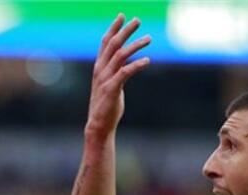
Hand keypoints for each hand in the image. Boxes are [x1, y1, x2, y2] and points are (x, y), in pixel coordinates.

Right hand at [85, 14, 150, 139]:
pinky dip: (136, 65)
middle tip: (137, 20)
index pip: (105, 43)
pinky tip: (147, 60)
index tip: (122, 16)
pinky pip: (125, 72)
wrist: (99, 125)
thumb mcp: (111, 84)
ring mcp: (105, 79)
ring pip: (119, 55)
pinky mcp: (112, 89)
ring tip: (149, 38)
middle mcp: (100, 70)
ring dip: (135, 45)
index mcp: (99, 68)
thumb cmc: (107, 106)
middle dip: (125, 30)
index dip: (113, 28)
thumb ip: (116, 71)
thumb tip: (127, 61)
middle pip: (112, 44)